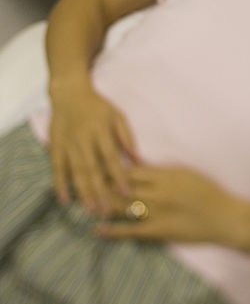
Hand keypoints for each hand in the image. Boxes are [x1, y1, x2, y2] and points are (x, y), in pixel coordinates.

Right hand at [49, 82, 139, 213]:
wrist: (69, 93)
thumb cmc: (97, 106)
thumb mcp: (117, 116)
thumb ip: (127, 138)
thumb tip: (140, 160)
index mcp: (101, 131)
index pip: (112, 158)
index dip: (119, 176)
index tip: (127, 193)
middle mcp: (84, 139)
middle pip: (93, 169)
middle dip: (100, 191)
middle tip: (108, 211)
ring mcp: (68, 144)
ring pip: (75, 171)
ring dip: (83, 192)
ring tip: (91, 209)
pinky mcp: (55, 146)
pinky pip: (57, 168)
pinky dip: (60, 184)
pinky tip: (64, 200)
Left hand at [92, 165, 247, 245]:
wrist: (223, 216)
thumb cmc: (207, 191)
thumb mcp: (185, 172)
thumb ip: (160, 170)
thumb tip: (137, 165)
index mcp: (164, 174)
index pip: (129, 170)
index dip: (108, 169)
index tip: (92, 166)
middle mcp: (157, 192)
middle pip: (121, 187)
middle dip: (99, 185)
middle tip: (78, 184)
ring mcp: (157, 212)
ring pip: (122, 207)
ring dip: (101, 205)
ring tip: (81, 204)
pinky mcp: (158, 231)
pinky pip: (131, 231)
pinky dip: (112, 230)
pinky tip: (97, 229)